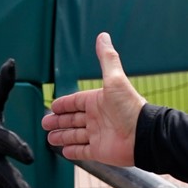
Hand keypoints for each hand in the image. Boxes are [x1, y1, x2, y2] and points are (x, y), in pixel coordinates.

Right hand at [42, 32, 145, 165]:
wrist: (142, 134)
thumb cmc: (129, 106)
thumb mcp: (114, 79)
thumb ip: (107, 58)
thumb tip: (103, 35)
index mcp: (98, 101)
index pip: (75, 102)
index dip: (63, 104)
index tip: (52, 107)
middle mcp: (96, 117)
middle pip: (72, 119)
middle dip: (58, 121)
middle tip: (44, 123)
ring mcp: (97, 135)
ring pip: (74, 135)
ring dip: (62, 136)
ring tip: (49, 138)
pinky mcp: (99, 150)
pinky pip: (83, 151)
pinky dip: (73, 152)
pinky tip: (64, 151)